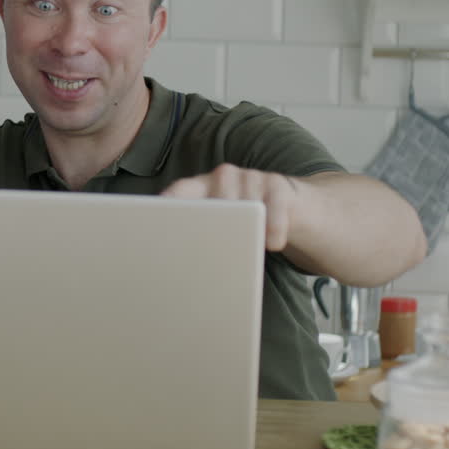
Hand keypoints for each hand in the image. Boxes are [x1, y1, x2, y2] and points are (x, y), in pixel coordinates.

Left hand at [159, 163, 298, 251]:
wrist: (295, 207)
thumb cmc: (248, 221)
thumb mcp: (224, 225)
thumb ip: (202, 235)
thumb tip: (175, 272)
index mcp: (201, 187)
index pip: (178, 192)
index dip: (166, 206)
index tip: (153, 224)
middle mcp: (222, 176)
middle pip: (212, 201)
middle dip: (212, 225)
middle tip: (212, 247)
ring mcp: (250, 177)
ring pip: (243, 206)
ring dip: (246, 231)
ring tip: (250, 247)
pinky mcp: (278, 184)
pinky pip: (272, 212)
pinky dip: (272, 232)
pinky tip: (272, 244)